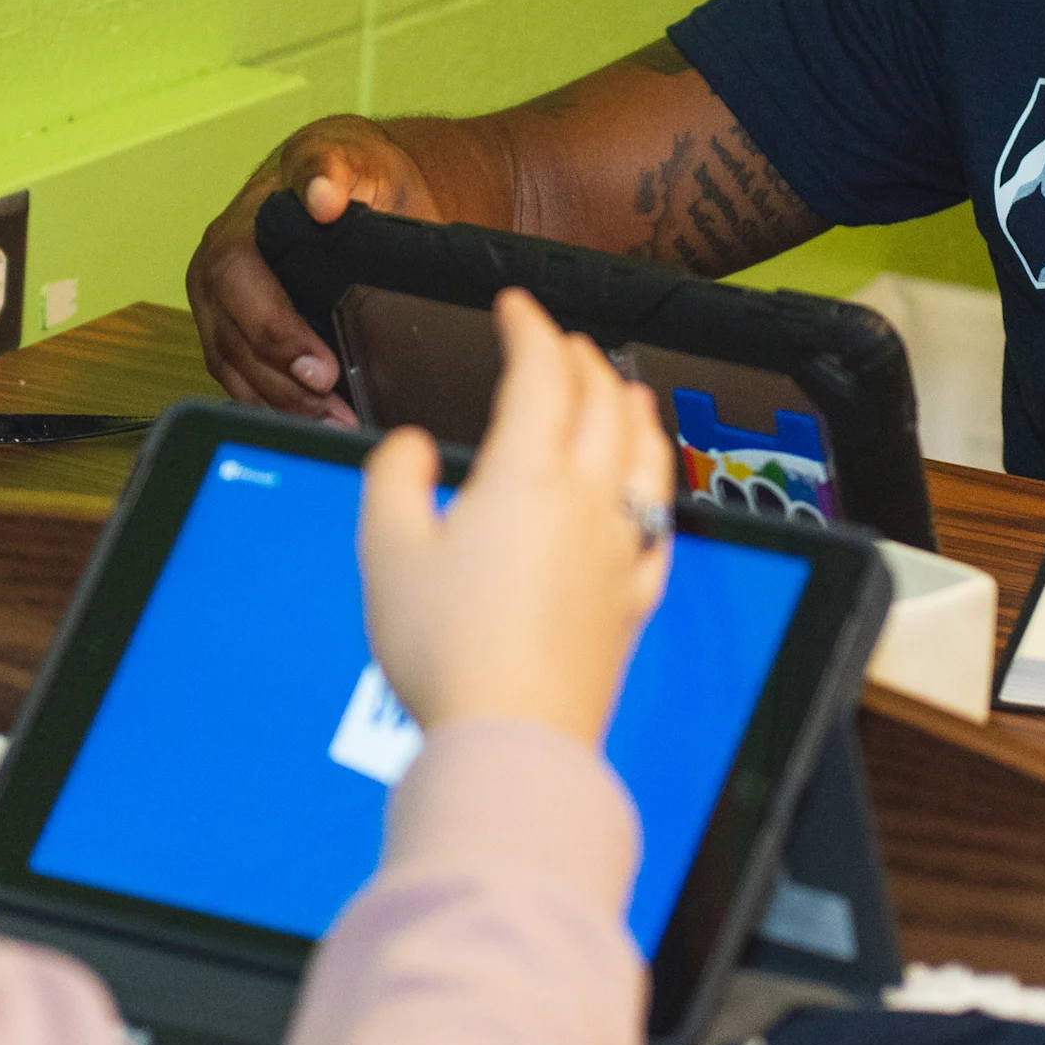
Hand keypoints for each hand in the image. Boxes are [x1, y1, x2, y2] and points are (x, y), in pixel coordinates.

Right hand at [188, 119, 448, 423]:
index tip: (321, 368)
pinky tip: (313, 425)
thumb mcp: (346, 156)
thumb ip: (332, 169)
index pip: (238, 286)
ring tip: (333, 427)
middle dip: (282, 384)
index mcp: (234, 234)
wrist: (344, 183)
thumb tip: (323, 195)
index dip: (276, 332)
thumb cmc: (342, 170)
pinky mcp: (236, 339)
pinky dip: (275, 409)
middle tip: (334, 410)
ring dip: (281, 407)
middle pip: (232, 341)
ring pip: (234, 371)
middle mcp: (216, 276)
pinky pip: (243, 382)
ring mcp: (221, 311)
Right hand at [354, 288, 672, 749]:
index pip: (542, 375)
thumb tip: (414, 445)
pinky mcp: (632, 601)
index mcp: (527, 476)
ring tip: (625, 390)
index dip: (530, 328)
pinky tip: (649, 494)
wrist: (511, 738)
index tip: (516, 306)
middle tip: (561, 342)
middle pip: (602, 404)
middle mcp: (587, 502)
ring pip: (646, 456)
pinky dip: (656, 489)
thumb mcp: (386, 552)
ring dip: (633, 409)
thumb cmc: (446, 651)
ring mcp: (619, 551)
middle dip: (582, 359)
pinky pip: (658, 527)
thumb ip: (394, 479)